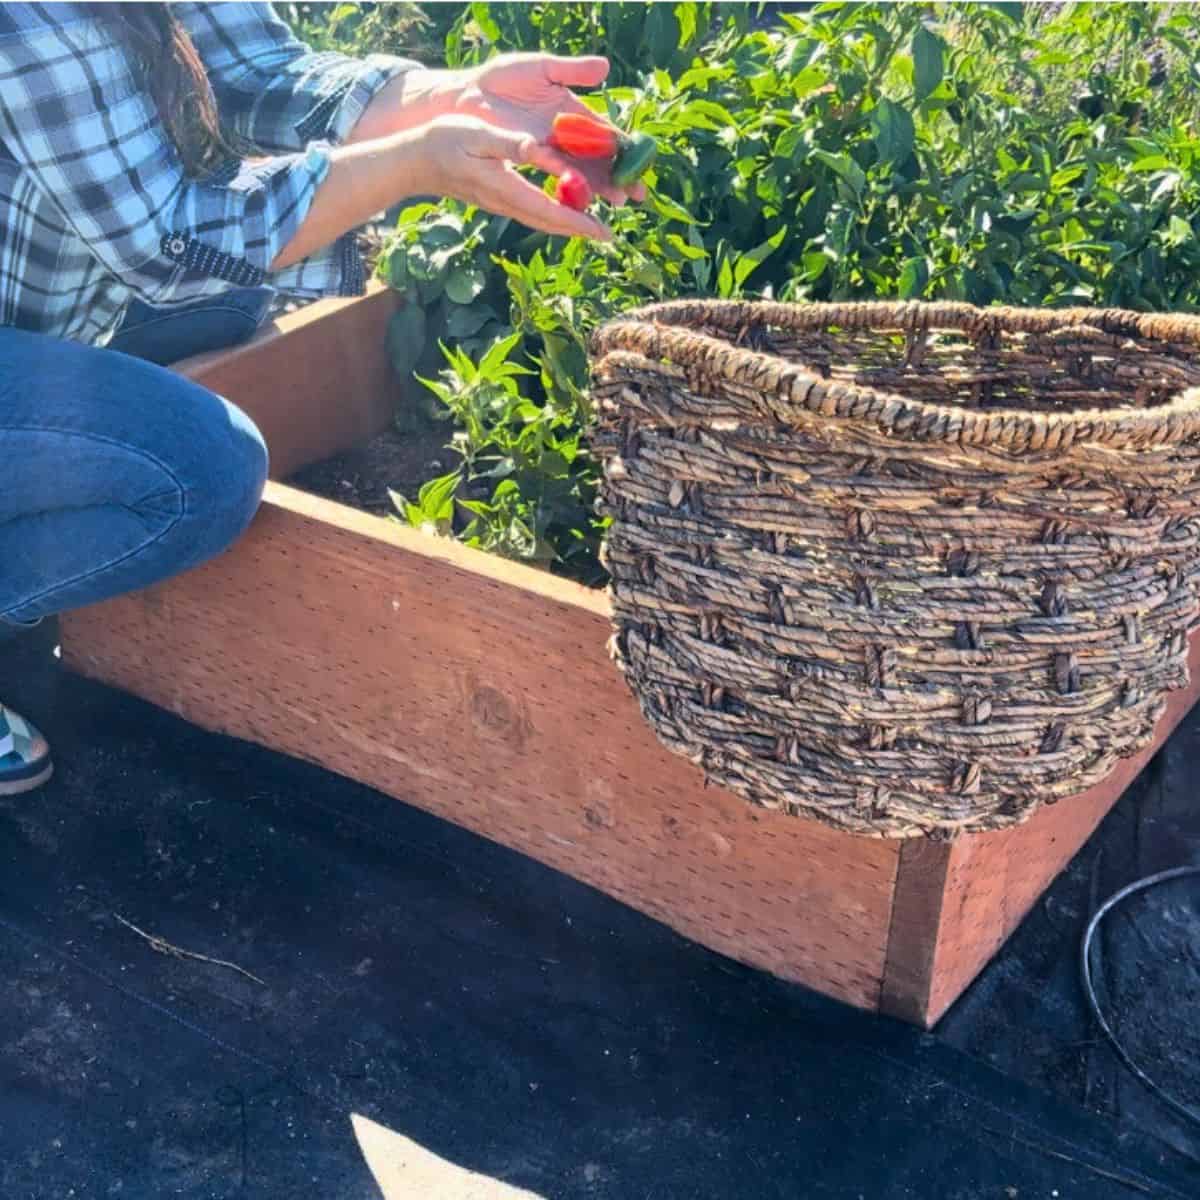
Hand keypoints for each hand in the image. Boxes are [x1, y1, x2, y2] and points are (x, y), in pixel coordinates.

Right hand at [416, 114, 611, 240]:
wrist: (414, 162)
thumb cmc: (443, 141)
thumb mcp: (477, 134)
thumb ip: (509, 144)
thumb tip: (538, 150)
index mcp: (505, 187)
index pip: (550, 210)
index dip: (579, 222)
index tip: (603, 231)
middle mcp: (506, 203)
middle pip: (550, 223)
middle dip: (580, 230)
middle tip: (608, 237)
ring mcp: (501, 204)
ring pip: (542, 221)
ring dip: (568, 226)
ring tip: (593, 229)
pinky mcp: (497, 200)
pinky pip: (532, 213)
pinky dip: (553, 216)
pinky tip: (564, 212)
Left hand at [453, 53, 647, 205]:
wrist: (468, 95)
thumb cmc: (503, 79)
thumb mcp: (541, 68)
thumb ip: (571, 70)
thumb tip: (605, 67)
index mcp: (574, 114)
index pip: (606, 135)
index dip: (625, 149)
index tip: (642, 163)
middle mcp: (566, 137)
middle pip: (599, 160)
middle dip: (618, 177)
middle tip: (637, 194)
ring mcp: (550, 151)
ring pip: (582, 172)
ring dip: (600, 187)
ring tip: (617, 200)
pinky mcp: (532, 160)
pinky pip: (556, 174)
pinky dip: (572, 186)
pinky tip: (585, 198)